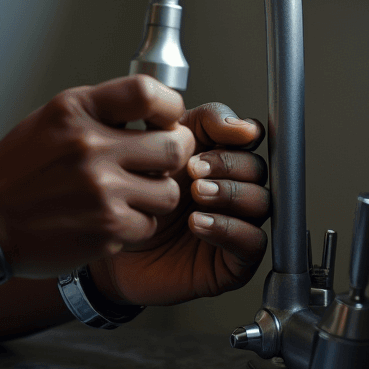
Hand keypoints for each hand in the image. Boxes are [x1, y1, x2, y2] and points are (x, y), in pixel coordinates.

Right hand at [0, 75, 195, 279]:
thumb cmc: (17, 169)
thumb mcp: (50, 119)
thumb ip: (99, 111)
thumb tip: (154, 109)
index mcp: (74, 110)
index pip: (147, 92)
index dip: (169, 106)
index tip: (166, 117)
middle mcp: (89, 146)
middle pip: (173, 145)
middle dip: (174, 152)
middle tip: (161, 159)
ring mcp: (101, 191)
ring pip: (168, 191)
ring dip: (155, 193)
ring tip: (130, 192)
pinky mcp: (107, 230)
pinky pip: (148, 224)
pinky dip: (135, 223)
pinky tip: (109, 217)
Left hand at [89, 101, 269, 306]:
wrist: (107, 241)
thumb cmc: (127, 196)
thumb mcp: (141, 150)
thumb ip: (166, 124)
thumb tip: (196, 111)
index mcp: (211, 154)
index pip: (244, 133)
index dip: (237, 129)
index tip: (222, 131)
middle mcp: (227, 185)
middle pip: (255, 165)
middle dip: (228, 163)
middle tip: (194, 168)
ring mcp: (234, 220)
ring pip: (261, 199)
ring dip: (230, 193)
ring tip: (196, 194)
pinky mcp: (233, 257)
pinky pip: (253, 241)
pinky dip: (229, 229)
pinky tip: (199, 223)